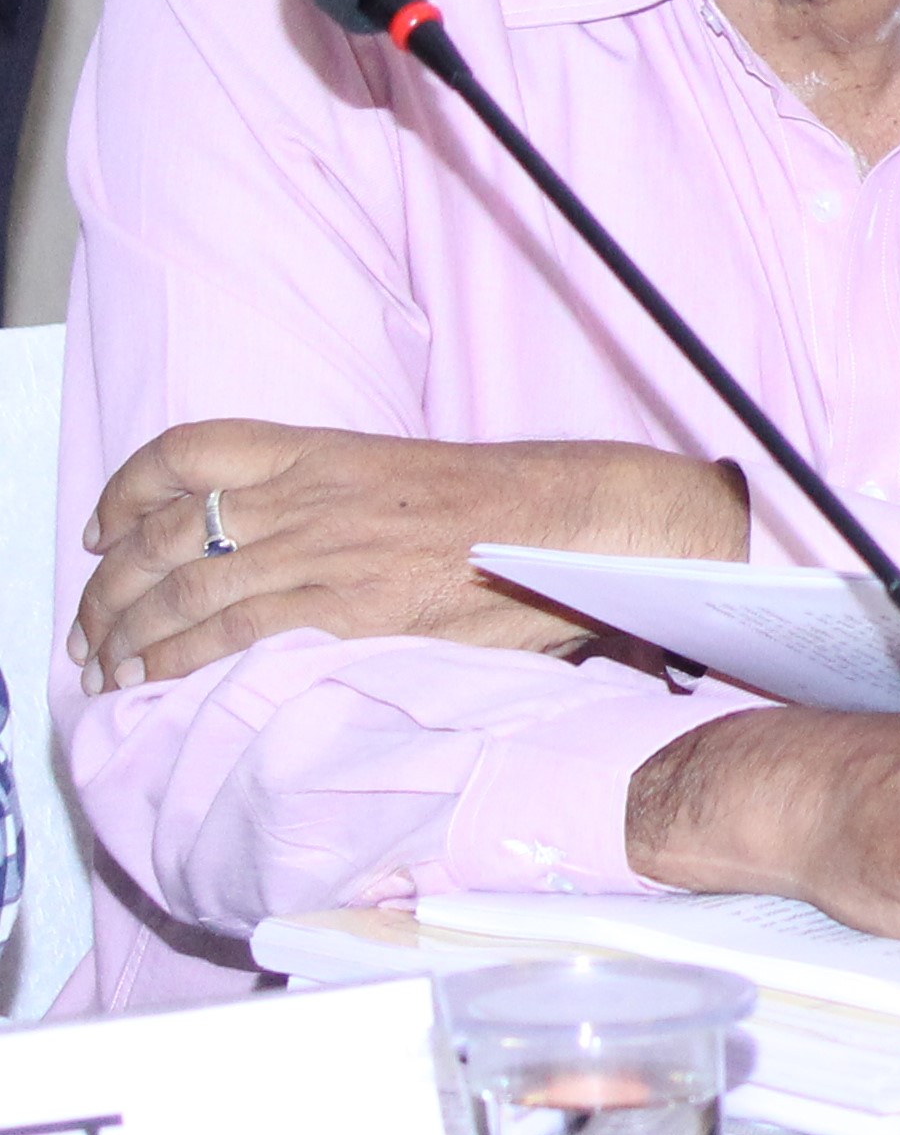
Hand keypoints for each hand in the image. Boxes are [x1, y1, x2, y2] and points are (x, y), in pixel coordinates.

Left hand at [77, 421, 748, 691]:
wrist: (577, 525)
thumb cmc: (508, 507)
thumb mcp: (403, 475)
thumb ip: (332, 500)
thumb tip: (273, 545)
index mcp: (321, 452)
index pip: (188, 452)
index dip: (125, 492)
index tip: (101, 531)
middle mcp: (306, 497)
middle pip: (164, 535)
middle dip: (106, 589)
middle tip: (87, 629)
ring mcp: (323, 553)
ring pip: (181, 590)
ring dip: (126, 635)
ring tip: (107, 669)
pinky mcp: (345, 611)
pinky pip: (228, 636)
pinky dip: (174, 661)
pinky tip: (153, 682)